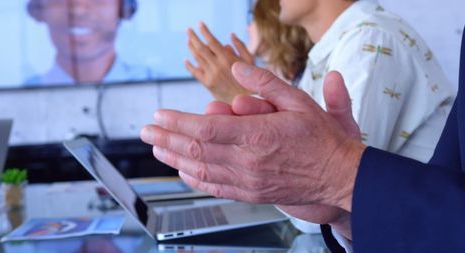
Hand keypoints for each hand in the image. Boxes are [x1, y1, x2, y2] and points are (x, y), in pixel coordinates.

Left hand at [141, 62, 364, 217]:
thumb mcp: (298, 100)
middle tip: (146, 131)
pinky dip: (194, 179)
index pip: (205, 128)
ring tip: (156, 148)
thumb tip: (236, 67)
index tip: (159, 116)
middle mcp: (248, 161)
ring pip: (200, 170)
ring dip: (174, 158)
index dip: (178, 122)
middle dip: (166, 139)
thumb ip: (264, 83)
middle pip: (195, 150)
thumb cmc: (320, 139)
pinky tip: (182, 171)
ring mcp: (248, 181)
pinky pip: (215, 187)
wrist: (338, 176)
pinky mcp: (251, 194)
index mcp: (257, 135)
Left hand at [185, 22, 253, 102]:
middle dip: (193, 37)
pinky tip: (186, 61)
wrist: (246, 102)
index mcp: (227, 58)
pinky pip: (195, 73)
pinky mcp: (208, 84)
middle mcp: (217, 66)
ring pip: (197, 58)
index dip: (204, 31)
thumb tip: (230, 36)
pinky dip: (189, 65)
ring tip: (188, 41)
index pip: (212, 41)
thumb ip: (241, 47)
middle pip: (200, 48)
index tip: (200, 24)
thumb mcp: (251, 61)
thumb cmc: (252, 80)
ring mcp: (211, 75)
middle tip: (188, 30)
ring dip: (191, 48)